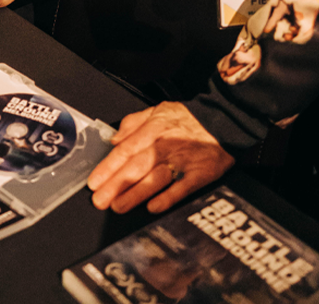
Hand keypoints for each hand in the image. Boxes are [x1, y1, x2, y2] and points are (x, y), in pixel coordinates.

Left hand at [88, 102, 233, 214]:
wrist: (223, 120)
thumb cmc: (187, 118)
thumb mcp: (157, 111)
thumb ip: (133, 123)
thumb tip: (114, 139)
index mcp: (153, 129)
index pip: (126, 149)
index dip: (109, 167)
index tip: (94, 181)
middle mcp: (166, 145)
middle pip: (137, 166)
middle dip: (116, 184)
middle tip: (100, 200)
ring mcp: (183, 160)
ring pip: (155, 179)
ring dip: (136, 194)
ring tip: (119, 206)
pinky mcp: (200, 174)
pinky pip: (182, 188)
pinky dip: (168, 198)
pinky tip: (153, 207)